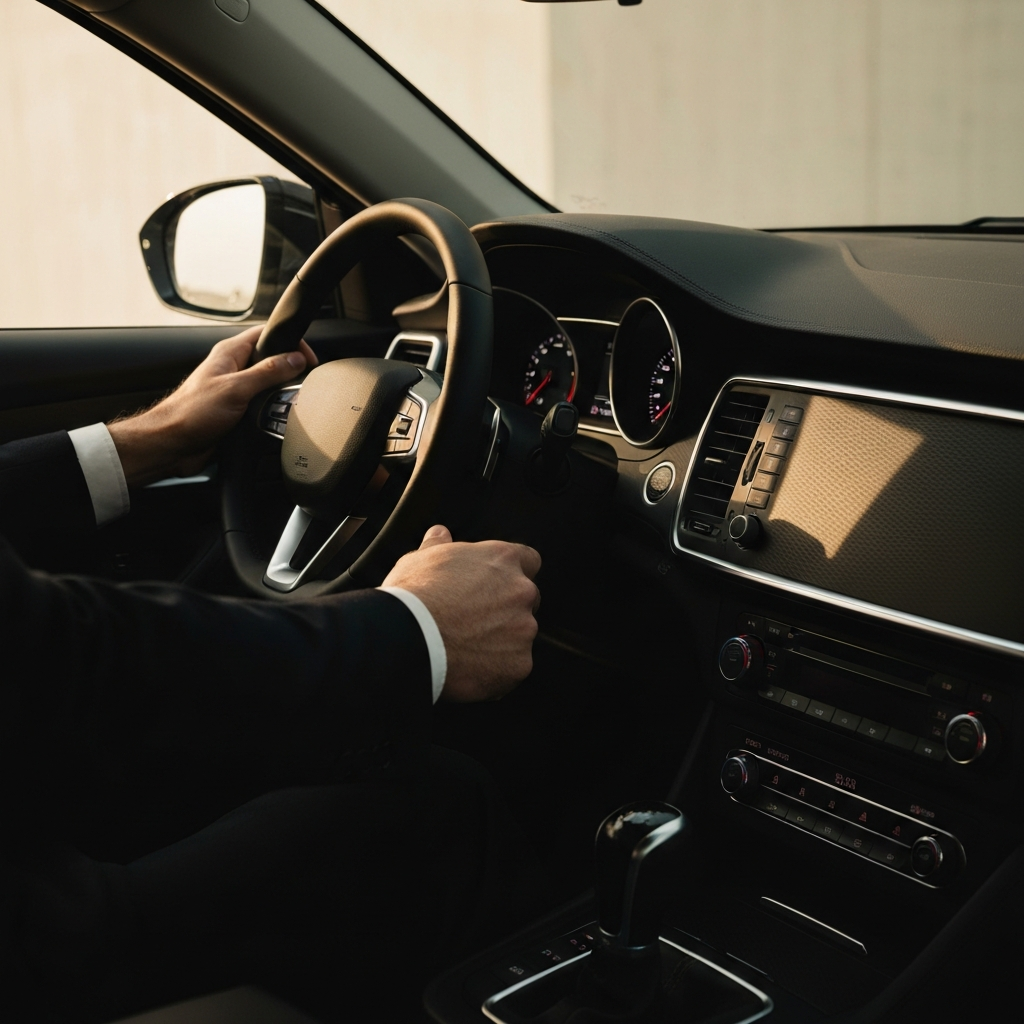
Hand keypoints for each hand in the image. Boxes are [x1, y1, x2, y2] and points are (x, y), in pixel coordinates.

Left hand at [108, 325, 317, 486]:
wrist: (171, 445)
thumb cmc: (190, 413)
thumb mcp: (235, 388)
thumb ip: (267, 372)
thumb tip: (294, 359)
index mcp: (230, 354)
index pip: (266, 334)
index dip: (290, 342)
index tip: (307, 358)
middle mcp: (233, 369)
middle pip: (272, 361)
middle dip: (289, 371)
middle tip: (301, 383)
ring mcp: (235, 391)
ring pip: (269, 386)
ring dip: (280, 396)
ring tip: (288, 404)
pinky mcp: (237, 412)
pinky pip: (262, 407)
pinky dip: (272, 413)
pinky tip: (276, 420)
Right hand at [382, 526, 541, 701]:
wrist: (407, 638)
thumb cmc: (412, 595)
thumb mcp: (420, 560)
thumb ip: (438, 546)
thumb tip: (440, 534)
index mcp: (503, 559)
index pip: (528, 560)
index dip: (511, 574)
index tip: (495, 586)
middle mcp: (521, 591)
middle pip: (527, 600)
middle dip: (508, 609)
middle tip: (475, 621)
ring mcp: (524, 629)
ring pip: (520, 636)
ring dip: (502, 641)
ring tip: (465, 649)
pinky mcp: (519, 663)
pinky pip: (513, 667)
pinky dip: (496, 670)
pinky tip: (469, 669)